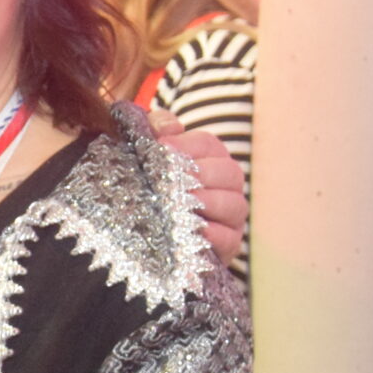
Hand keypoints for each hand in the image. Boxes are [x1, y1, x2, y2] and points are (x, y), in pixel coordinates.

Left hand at [151, 110, 244, 268]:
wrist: (137, 239)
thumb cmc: (145, 189)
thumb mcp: (143, 155)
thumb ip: (154, 131)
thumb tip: (168, 127)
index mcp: (208, 158)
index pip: (209, 144)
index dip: (188, 144)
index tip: (162, 149)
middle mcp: (225, 185)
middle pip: (229, 172)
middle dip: (202, 174)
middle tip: (175, 179)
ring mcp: (230, 216)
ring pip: (235, 205)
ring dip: (209, 203)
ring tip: (183, 203)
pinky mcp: (228, 245)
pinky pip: (231, 238)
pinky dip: (214, 234)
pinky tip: (195, 231)